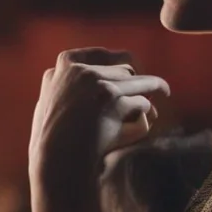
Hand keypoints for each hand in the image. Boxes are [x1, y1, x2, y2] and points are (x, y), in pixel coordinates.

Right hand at [28, 48, 169, 186]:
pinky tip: (149, 118)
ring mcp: (95, 82)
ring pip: (139, 82)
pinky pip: (142, 102)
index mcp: (64, 65)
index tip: (132, 64)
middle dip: (138, 81)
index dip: (119, 59)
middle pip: (124, 69)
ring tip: (163, 95)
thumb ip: (61, 82)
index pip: (100, 53)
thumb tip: (65, 70)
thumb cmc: (51, 136)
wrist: (57, 157)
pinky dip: (147, 112)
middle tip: (155, 87)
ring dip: (152, 91)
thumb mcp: (48, 100)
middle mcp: (79, 70)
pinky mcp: (111, 98)